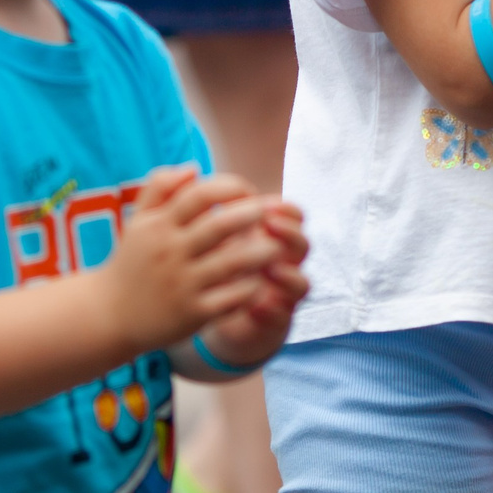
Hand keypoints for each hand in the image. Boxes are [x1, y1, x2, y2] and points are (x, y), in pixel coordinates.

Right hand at [93, 166, 291, 348]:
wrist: (110, 315)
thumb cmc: (133, 262)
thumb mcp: (138, 221)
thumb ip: (160, 187)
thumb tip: (194, 167)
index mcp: (160, 226)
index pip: (200, 194)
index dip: (231, 187)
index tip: (247, 192)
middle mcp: (171, 253)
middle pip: (220, 225)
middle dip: (252, 215)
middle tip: (271, 212)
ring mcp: (183, 284)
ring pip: (232, 262)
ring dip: (261, 251)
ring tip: (277, 246)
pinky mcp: (194, 313)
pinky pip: (232, 297)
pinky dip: (252, 286)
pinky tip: (262, 279)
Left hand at [196, 204, 309, 369]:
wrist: (208, 313)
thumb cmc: (208, 265)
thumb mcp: (204, 237)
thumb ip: (200, 207)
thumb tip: (190, 171)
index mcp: (267, 239)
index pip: (291, 216)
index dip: (285, 209)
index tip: (264, 202)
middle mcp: (281, 263)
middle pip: (302, 245)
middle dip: (290, 234)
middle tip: (269, 226)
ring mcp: (280, 294)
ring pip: (302, 283)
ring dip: (289, 274)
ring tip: (270, 269)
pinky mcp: (272, 321)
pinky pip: (283, 317)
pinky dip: (272, 311)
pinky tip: (256, 306)